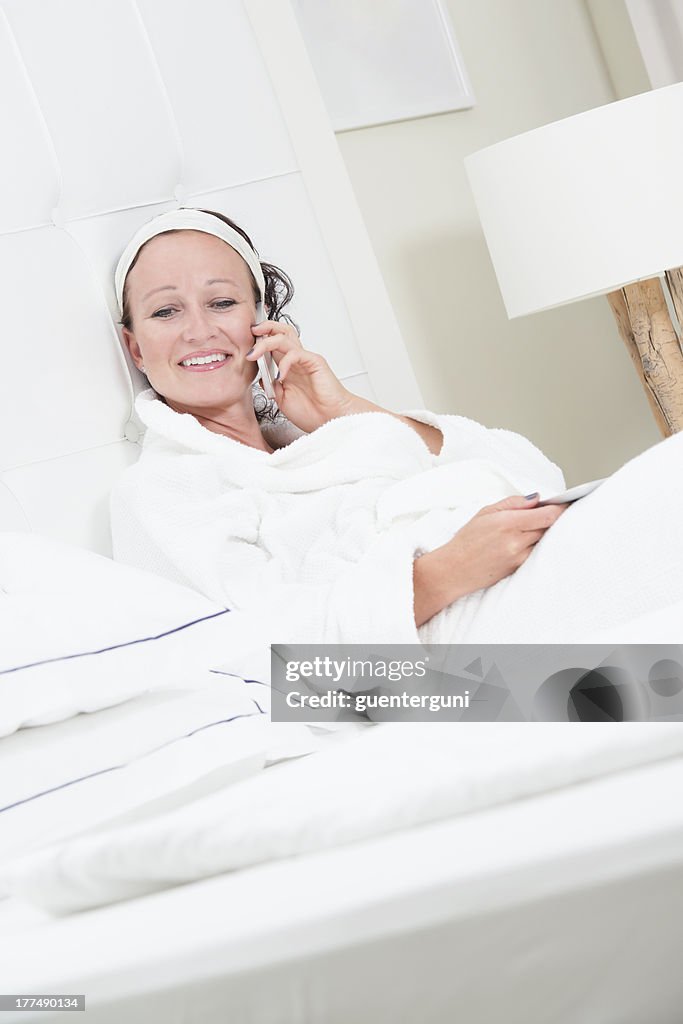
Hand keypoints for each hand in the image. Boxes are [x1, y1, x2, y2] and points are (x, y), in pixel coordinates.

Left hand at [247, 321, 352, 432]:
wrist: (330, 421)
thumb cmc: (312, 412)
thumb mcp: (282, 399)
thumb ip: (272, 386)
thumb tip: (260, 376)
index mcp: (288, 367)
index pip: (273, 343)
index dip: (259, 339)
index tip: (245, 343)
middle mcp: (296, 360)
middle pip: (281, 331)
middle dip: (264, 327)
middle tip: (251, 332)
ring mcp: (305, 359)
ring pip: (285, 337)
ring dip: (265, 342)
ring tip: (253, 354)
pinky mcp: (315, 362)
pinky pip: (295, 354)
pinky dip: (283, 363)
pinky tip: (280, 377)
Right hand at [413, 494, 566, 625]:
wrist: (454, 570)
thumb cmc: (466, 540)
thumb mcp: (485, 512)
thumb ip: (513, 503)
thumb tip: (536, 498)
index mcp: (507, 523)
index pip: (548, 515)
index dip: (561, 508)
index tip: (566, 503)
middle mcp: (516, 542)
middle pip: (551, 528)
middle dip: (555, 518)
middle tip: (555, 511)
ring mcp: (519, 558)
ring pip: (545, 541)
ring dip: (547, 532)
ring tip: (539, 525)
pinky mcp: (519, 569)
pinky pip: (537, 553)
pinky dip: (538, 545)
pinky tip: (531, 540)